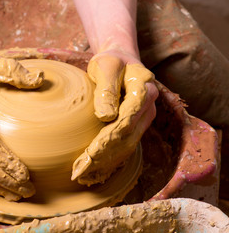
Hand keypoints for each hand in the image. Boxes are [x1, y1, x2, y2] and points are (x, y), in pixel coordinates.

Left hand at [71, 50, 157, 184]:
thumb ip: (107, 89)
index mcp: (143, 90)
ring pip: (128, 144)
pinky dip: (113, 156)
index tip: (89, 154)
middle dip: (105, 155)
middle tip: (83, 170)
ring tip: (87, 173)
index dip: (108, 139)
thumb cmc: (111, 61)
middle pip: (128, 137)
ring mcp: (145, 117)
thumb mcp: (106, 66)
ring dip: (108, 160)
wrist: (122, 59)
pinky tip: (98, 166)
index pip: (125, 121)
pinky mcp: (138, 124)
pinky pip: (128, 143)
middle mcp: (149, 107)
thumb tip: (106, 117)